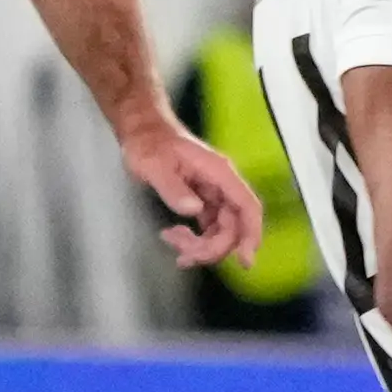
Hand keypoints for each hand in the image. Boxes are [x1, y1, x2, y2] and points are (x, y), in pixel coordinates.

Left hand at [120, 115, 260, 268]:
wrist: (141, 131)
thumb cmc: (147, 143)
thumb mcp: (154, 165)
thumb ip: (173, 188)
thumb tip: (195, 211)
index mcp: (219, 173)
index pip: (246, 206)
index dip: (250, 233)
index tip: (245, 260)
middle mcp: (222, 185)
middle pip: (233, 226)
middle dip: (213, 247)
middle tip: (184, 257)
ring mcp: (213, 195)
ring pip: (221, 231)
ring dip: (201, 247)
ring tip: (172, 241)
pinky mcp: (203, 202)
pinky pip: (208, 228)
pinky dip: (194, 240)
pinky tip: (173, 237)